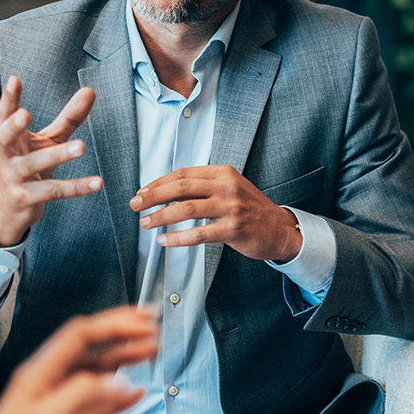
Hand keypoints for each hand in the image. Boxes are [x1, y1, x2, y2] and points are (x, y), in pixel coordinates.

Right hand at [0, 77, 101, 246]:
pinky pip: (53, 191)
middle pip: (5, 137)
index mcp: (11, 138)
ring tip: (82, 146)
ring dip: (58, 155)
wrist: (11, 208)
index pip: (6, 114)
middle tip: (25, 113)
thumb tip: (91, 90)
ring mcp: (15, 178)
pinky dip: (76, 187)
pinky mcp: (27, 198)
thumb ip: (68, 118)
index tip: (14, 79)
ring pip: (34, 164)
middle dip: (13, 126)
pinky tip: (98, 182)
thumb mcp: (49, 140)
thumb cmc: (30, 164)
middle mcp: (8, 155)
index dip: (9, 98)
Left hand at [0, 306, 158, 413]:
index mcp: (41, 372)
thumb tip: (120, 384)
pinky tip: (134, 394)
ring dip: (124, 360)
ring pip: (98, 374)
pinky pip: (99, 405)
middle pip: (93, 349)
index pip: (83, 335)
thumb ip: (84, 395)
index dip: (115, 325)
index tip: (142, 323)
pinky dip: (119, 396)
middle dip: (123, 334)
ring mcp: (59, 406)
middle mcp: (50, 384)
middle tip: (150, 326)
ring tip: (148, 351)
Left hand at [128, 165, 303, 262]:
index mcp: (223, 172)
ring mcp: (231, 208)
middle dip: (153, 196)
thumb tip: (164, 191)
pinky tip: (164, 241)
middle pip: (182, 187)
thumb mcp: (229, 188)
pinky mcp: (233, 229)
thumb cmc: (248, 209)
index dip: (158, 183)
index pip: (183, 174)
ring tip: (145, 223)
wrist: (278, 228)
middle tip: (135, 205)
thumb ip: (203, 186)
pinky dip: (178, 237)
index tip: (141, 192)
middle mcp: (227, 186)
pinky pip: (199, 234)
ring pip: (187, 209)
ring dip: (161, 216)